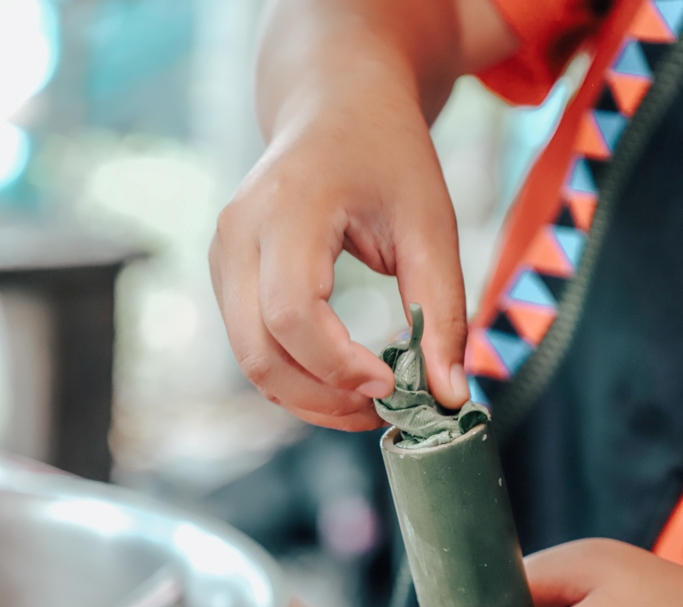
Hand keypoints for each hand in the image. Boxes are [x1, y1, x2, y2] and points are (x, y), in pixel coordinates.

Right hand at [210, 75, 468, 430]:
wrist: (335, 105)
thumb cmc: (388, 158)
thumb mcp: (431, 226)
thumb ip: (442, 313)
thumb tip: (449, 397)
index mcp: (287, 207)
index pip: (291, 313)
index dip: (339, 366)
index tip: (392, 384)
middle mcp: (237, 234)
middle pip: (259, 354)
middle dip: (322, 399)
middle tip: (382, 411)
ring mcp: (223, 258)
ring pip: (251, 363)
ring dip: (309, 399)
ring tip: (369, 401)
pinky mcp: (227, 279)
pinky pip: (253, 349)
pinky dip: (296, 379)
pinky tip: (343, 380)